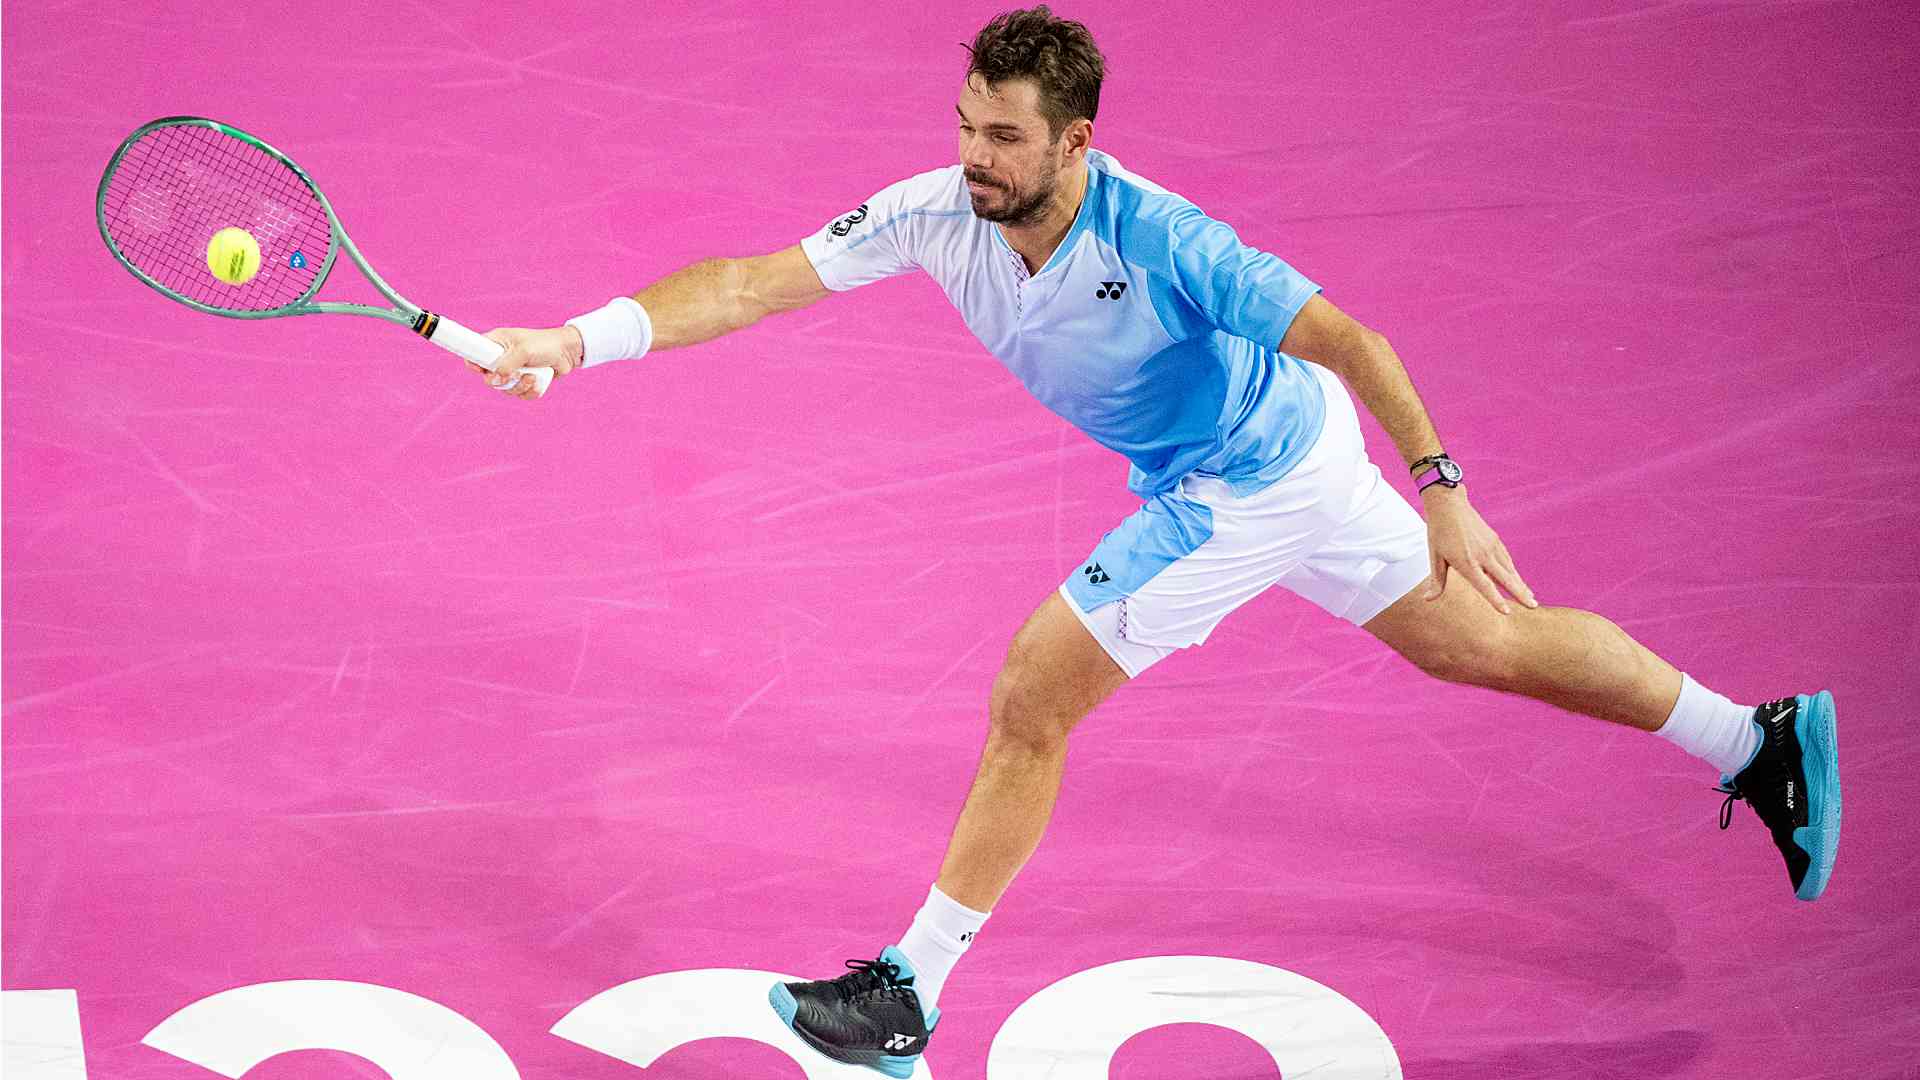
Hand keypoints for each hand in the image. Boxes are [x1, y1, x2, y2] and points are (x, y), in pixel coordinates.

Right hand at [469, 326, 584, 398]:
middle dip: (503, 382)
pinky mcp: (524, 381)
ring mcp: (512, 370)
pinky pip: (519, 394)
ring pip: (505, 389)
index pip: (474, 354)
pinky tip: (538, 384)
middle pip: (489, 378)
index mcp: (496, 343)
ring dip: (519, 387)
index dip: (474, 364)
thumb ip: (506, 365)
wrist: (568, 352)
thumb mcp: (524, 351)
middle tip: (514, 376)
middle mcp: (501, 357)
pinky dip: (529, 392)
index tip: (482, 371)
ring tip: (532, 377)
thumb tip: (494, 380)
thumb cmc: (545, 344)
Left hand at [1421, 488, 1537, 614]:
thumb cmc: (1439, 532)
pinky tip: (1518, 580)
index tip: (1507, 612)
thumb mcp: (1434, 557)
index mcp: (1466, 562)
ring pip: (1509, 570)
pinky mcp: (1495, 540)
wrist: (1449, 504)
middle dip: (1520, 593)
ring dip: (1521, 584)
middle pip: (1505, 578)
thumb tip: (1427, 599)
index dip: (1495, 599)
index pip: (1484, 585)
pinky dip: (1514, 572)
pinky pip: (1507, 560)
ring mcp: (1491, 546)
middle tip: (1533, 606)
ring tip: (1531, 597)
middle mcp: (1482, 555)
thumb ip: (1437, 581)